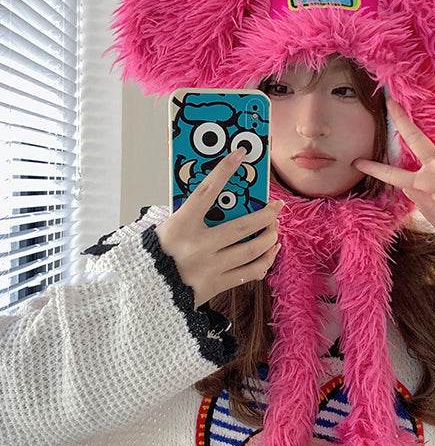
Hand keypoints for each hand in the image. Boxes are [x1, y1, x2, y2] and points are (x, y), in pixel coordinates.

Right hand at [155, 149, 282, 307]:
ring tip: (274, 228)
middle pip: (242, 227)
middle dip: (265, 214)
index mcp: (181, 226)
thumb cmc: (157, 254)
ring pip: (252, 250)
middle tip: (277, 207)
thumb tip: (222, 202)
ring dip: (269, 237)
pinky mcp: (216, 285)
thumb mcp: (168, 228)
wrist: (146, 290)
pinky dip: (265, 261)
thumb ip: (192, 216)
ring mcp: (209, 268)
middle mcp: (197, 247)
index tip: (239, 155)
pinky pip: (250, 272)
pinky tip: (270, 251)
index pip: (206, 192)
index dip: (223, 172)